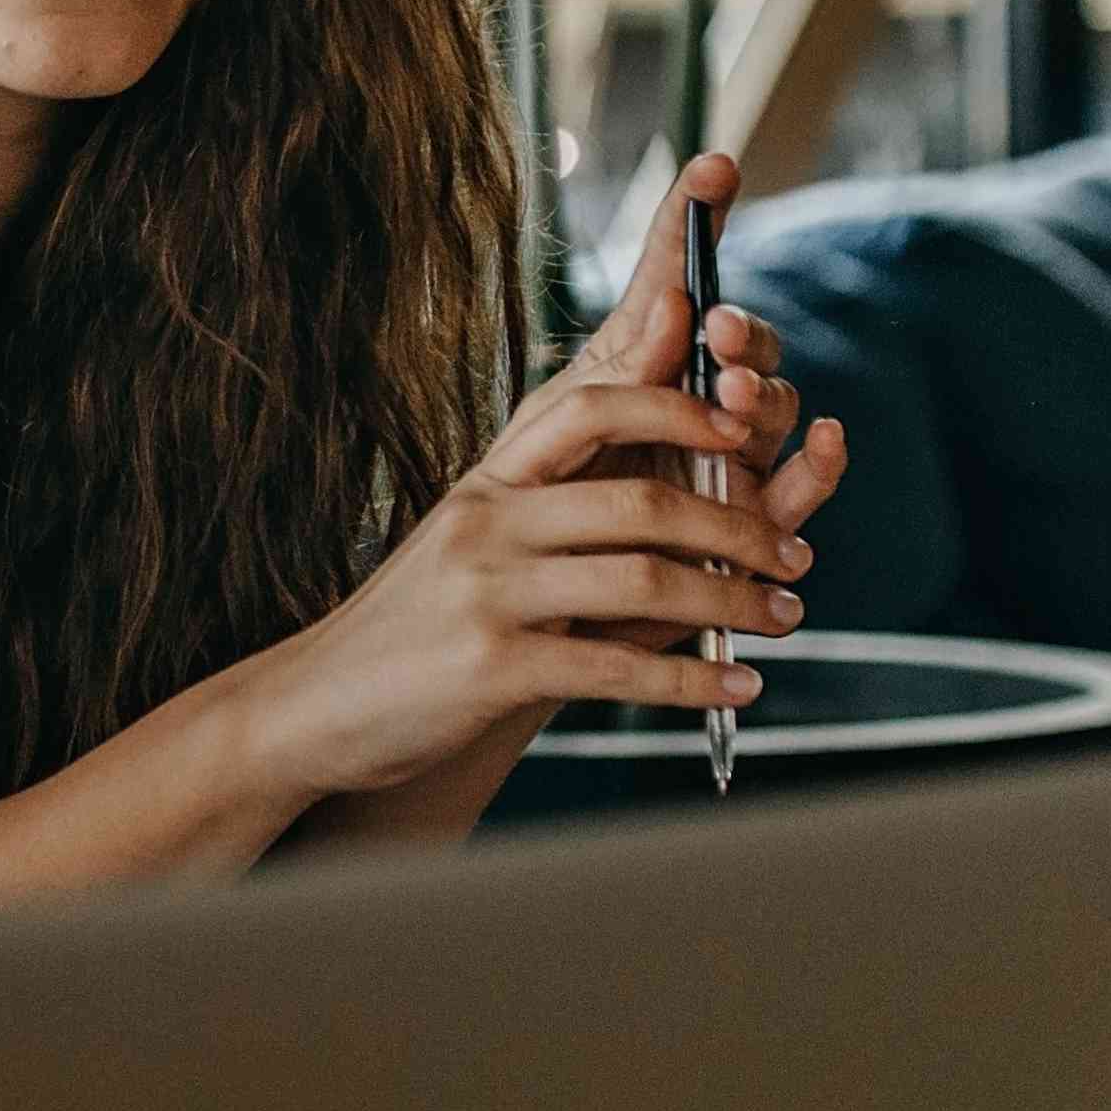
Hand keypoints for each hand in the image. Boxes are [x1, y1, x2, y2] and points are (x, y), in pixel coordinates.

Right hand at [223, 153, 855, 804]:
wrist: (315, 707)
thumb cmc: (414, 626)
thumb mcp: (472, 540)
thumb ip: (552, 501)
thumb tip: (651, 468)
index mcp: (490, 479)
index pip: (590, 403)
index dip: (680, 403)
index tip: (748, 421)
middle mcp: (487, 521)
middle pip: (642, 498)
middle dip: (740, 524)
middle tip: (795, 552)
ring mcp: (488, 592)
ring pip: (644, 580)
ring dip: (734, 601)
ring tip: (784, 618)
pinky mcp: (492, 666)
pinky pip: (617, 666)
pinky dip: (692, 680)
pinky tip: (737, 686)